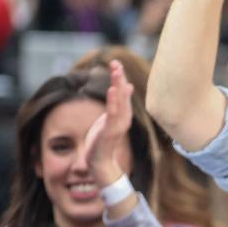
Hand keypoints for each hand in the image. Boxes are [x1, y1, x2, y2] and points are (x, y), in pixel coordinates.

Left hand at [81, 60, 134, 186]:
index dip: (120, 78)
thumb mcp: (111, 118)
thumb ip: (119, 103)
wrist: (100, 163)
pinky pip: (113, 114)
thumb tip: (127, 86)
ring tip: (116, 71)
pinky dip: (113, 101)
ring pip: (119, 102)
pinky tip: (111, 90)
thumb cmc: (103, 141)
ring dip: (118, 85)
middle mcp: (123, 118)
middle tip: (116, 63)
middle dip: (120, 78)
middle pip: (123, 95)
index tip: (116, 63)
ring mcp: (118, 125)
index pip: (123, 93)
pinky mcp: (110, 132)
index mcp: (123, 114)